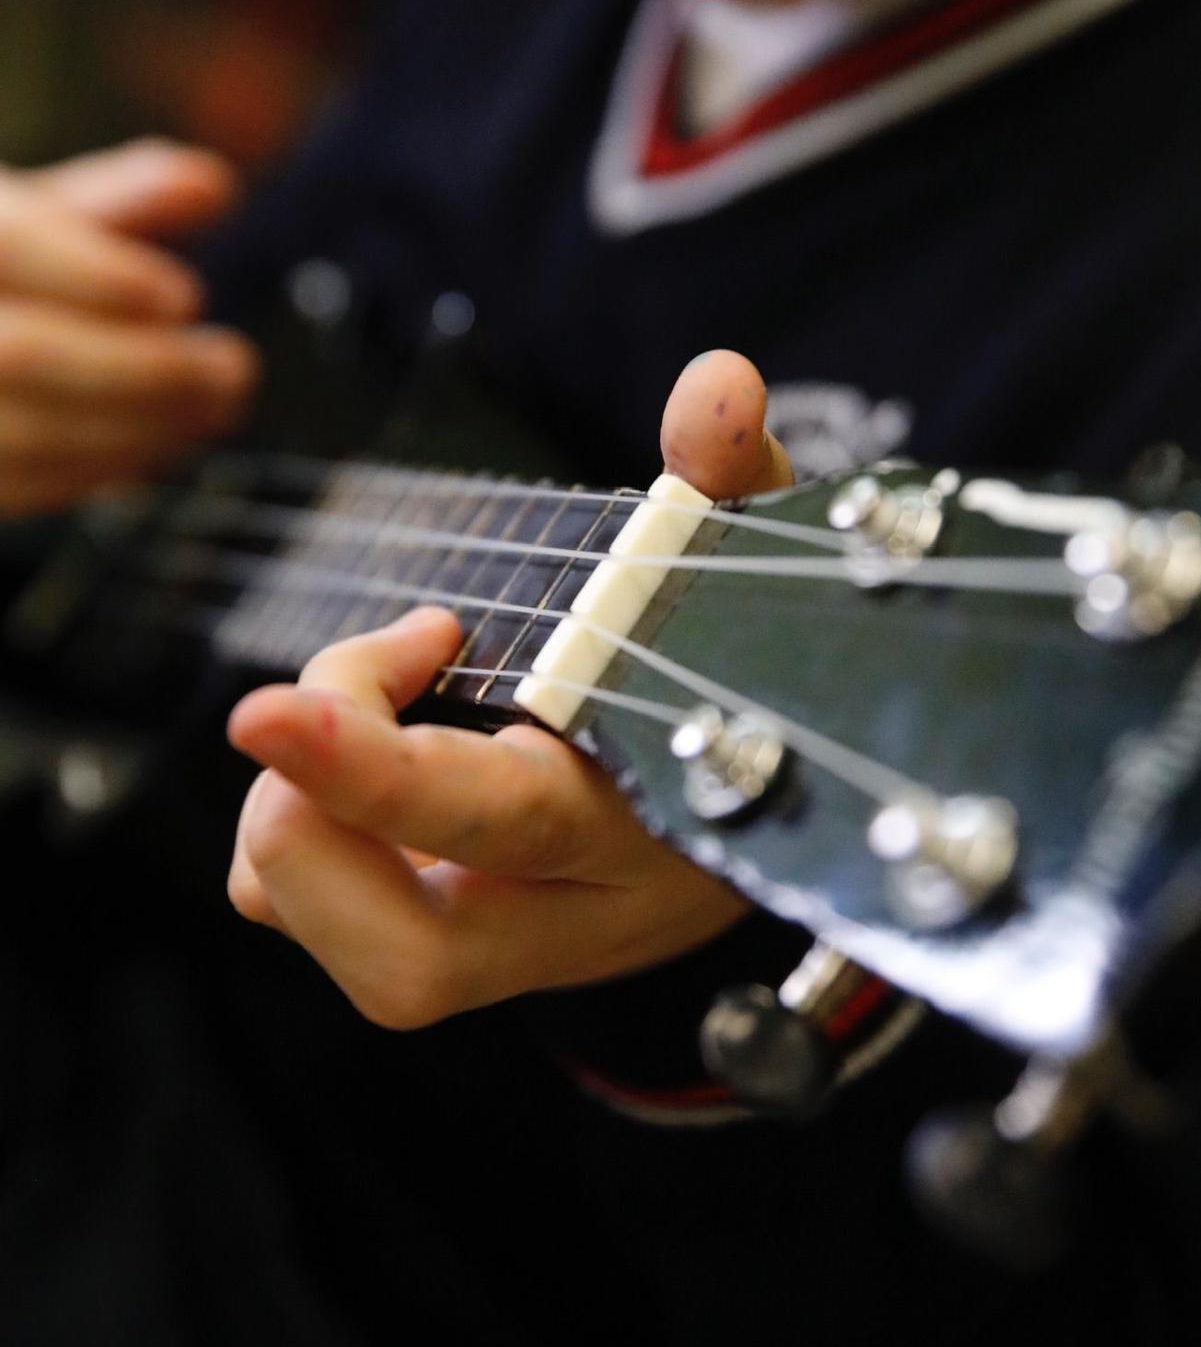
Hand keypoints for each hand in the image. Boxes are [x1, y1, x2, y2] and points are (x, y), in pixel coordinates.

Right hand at [0, 140, 258, 517]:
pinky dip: (97, 467)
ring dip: (137, 428)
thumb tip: (215, 186)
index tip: (184, 297)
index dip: (98, 276)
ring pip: (22, 434)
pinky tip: (157, 442)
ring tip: (212, 406)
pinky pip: (15, 486)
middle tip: (232, 369)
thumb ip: (118, 200)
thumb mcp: (29, 216)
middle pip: (16, 354)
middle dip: (142, 369)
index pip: (4, 243)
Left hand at [226, 350, 793, 1026]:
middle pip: (409, 962)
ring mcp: (516, 944)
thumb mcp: (746, 559)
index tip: (264, 707)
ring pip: (348, 952)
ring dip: (298, 815)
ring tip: (375, 686)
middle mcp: (583, 911)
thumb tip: (718, 385)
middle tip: (321, 697)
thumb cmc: (749, 672)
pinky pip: (321, 916)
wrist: (790, 806)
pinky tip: (371, 740)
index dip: (371, 774)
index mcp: (657, 818)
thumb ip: (730, 473)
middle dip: (314, 818)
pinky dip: (302, 830)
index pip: (500, 822)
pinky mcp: (457, 940)